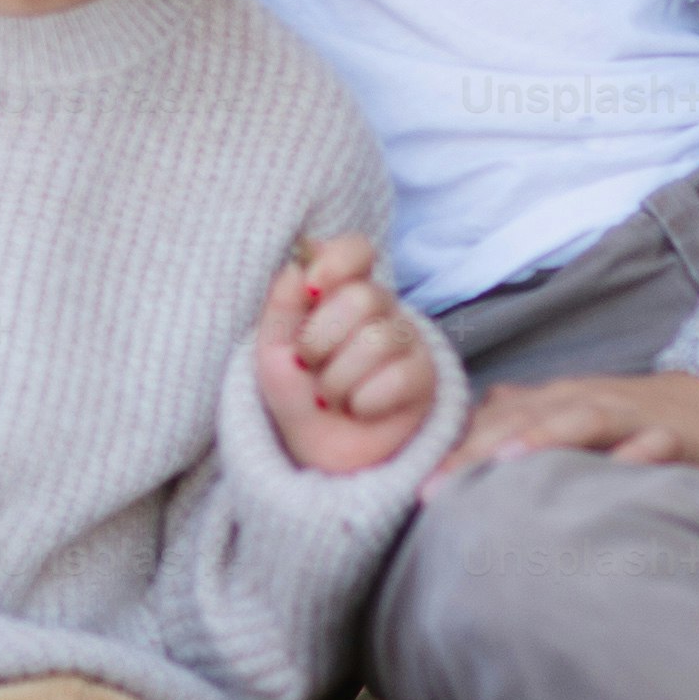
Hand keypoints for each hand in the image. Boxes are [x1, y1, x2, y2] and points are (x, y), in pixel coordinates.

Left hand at [256, 235, 440, 474]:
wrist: (319, 450)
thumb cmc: (298, 392)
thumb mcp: (273, 346)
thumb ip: (282, 302)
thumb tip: (298, 262)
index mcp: (342, 290)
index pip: (356, 249)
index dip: (335, 263)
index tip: (309, 290)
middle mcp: (381, 308)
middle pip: (363, 298)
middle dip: (321, 339)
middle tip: (309, 365)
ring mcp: (407, 341)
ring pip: (377, 340)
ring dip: (338, 379)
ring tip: (330, 396)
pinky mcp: (424, 378)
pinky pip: (397, 378)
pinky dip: (363, 401)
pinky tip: (358, 409)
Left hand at [448, 368, 698, 492]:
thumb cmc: (638, 426)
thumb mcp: (573, 426)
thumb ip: (522, 434)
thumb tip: (461, 463)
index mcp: (552, 404)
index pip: (491, 424)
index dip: (451, 453)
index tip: (413, 490)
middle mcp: (582, 402)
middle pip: (521, 419)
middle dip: (476, 452)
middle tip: (435, 489)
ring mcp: (631, 415)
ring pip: (580, 419)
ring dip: (543, 438)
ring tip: (506, 463)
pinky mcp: (680, 435)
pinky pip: (657, 442)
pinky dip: (639, 452)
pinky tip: (620, 470)